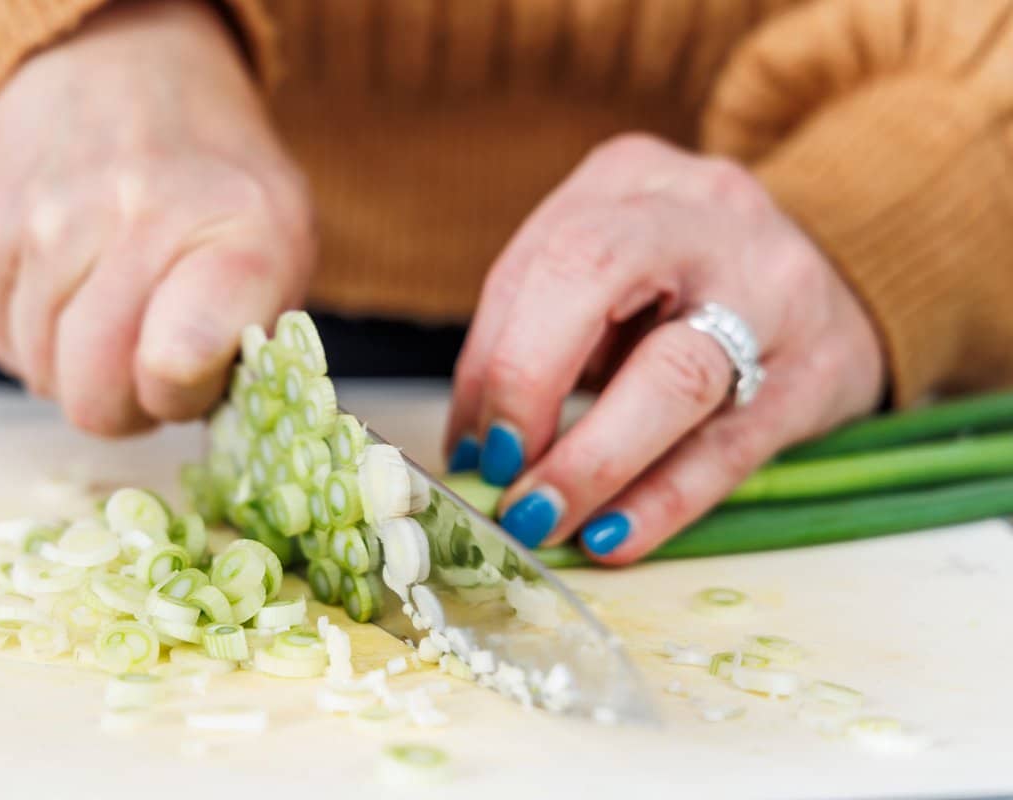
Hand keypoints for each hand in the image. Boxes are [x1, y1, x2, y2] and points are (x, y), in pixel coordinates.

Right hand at [0, 0, 312, 434]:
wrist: (125, 66)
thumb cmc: (215, 184)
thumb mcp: (282, 250)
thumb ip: (255, 341)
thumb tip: (189, 408)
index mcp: (238, 235)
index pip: (179, 362)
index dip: (178, 396)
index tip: (187, 373)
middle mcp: (136, 218)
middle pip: (96, 397)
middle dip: (127, 401)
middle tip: (148, 357)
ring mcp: (46, 219)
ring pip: (42, 374)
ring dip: (75, 364)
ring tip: (111, 307)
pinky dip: (29, 334)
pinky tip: (64, 288)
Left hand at [446, 134, 884, 563]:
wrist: (842, 289)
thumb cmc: (691, 287)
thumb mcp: (612, 275)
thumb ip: (537, 336)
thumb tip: (472, 446)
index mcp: (632, 177)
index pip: (541, 260)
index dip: (490, 361)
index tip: (469, 443)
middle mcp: (705, 213)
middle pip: (593, 274)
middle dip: (525, 381)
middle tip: (498, 468)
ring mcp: (773, 288)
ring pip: (672, 373)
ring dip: (589, 460)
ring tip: (539, 519)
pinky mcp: (816, 374)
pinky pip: (726, 449)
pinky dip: (658, 501)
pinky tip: (610, 538)